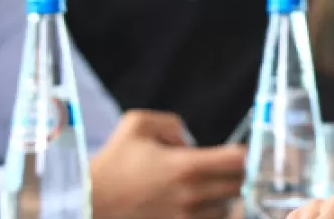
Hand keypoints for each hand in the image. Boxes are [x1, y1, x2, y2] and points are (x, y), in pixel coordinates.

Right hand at [90, 110, 247, 218]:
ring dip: (225, 198)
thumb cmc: (111, 164)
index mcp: (187, 166)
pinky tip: (200, 205)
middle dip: (238, 176)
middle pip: (240, 186)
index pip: (239, 160)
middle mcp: (192, 195)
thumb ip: (171, 123)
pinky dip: (212, 214)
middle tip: (228, 170)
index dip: (247, 154)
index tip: (243, 153)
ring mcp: (186, 218)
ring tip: (209, 189)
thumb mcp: (136, 125)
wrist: (86, 203)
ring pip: (227, 209)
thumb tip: (189, 142)